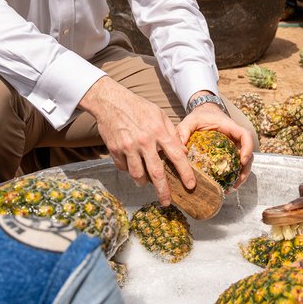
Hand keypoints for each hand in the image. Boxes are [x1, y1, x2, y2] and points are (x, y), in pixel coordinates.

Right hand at [78, 76, 192, 205]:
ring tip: (146, 183)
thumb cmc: (138, 107)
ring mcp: (128, 147)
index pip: (176, 155)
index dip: (185, 172)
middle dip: (163, 191)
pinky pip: (124, 168)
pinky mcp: (115, 150)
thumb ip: (172, 133)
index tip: (191, 185)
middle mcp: (144, 141)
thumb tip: (183, 151)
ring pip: (138, 175)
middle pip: (156, 173)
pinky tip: (132, 165)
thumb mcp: (159, 115)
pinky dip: (129, 170)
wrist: (111, 101)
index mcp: (158, 131)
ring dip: (144, 182)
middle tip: (167, 202)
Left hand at [177, 97, 254, 188]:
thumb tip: (180, 151)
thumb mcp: (189, 122)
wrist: (202, 112)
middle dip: (245, 168)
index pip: (245, 135)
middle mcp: (234, 137)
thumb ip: (182, 132)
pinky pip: (235, 163)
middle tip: (236, 182)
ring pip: (244, 161)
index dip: (247, 148)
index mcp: (229, 127)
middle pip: (248, 152)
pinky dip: (233, 174)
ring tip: (232, 188)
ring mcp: (233, 145)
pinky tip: (227, 185)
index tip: (243, 160)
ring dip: (241, 175)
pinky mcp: (229, 152)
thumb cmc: (198, 116)